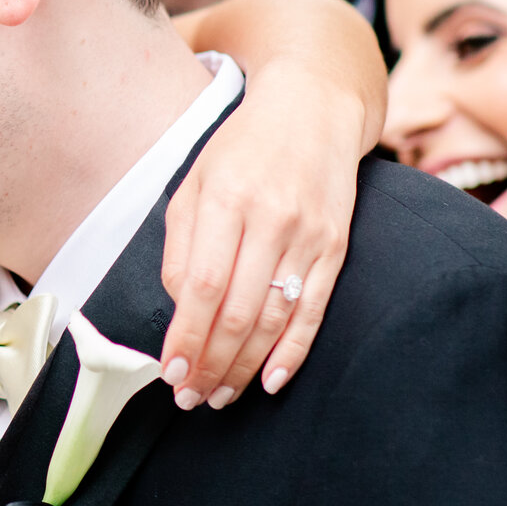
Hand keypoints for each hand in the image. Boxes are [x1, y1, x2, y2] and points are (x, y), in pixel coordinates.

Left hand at [157, 66, 362, 409]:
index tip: (169, 372)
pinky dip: (293, 352)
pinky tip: (271, 381)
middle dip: (211, 364)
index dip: (186, 337)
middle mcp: (272, 218)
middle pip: (239, 311)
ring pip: (275, 318)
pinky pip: (314, 311)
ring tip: (219, 396)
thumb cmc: (242, 148)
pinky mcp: (337, 247)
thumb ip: (182, 247)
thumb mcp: (194, 183)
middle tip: (190, 398)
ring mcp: (310, 235)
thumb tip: (180, 309)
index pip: (203, 286)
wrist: (315, 107)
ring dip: (245, 367)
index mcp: (226, 198)